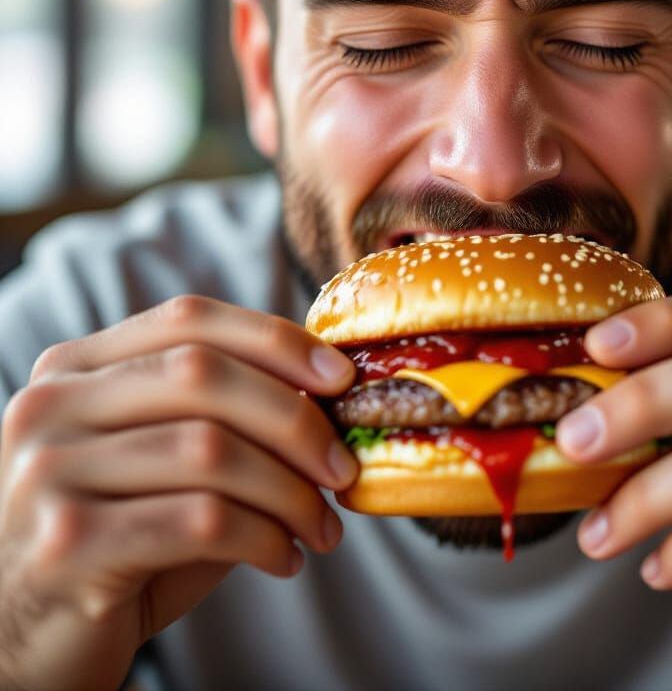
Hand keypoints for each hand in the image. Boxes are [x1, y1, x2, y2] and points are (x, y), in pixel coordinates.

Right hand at [0, 295, 357, 690]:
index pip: (190, 319)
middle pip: (204, 374)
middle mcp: (51, 405)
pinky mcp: (64, 543)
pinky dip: (264, 537)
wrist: (29, 647)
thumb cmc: (122, 544)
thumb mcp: (168, 464)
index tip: (341, 378)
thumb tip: (330, 394)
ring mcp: (48, 471)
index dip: (276, 340)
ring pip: (209, 449)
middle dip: (296, 419)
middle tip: (343, 468)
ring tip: (322, 526)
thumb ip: (226, 418)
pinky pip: (200, 520)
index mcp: (77, 368)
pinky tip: (284, 559)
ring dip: (290, 490)